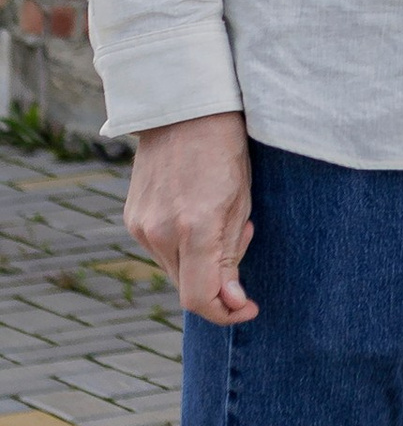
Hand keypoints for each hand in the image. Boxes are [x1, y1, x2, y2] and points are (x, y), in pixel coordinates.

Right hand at [127, 111, 256, 322]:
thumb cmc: (224, 152)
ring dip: (201, 261)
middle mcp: (160, 233)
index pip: (200, 298)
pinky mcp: (132, 219)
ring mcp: (141, 226)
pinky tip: (197, 215)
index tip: (248, 307)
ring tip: (219, 220)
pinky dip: (184, 246)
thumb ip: (231, 256)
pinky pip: (161, 250)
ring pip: (175, 270)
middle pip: (188, 287)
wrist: (183, 112)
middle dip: (219, 280)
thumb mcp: (240, 202)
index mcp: (194, 228)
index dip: (226, 313)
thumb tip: (230, 301)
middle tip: (241, 237)